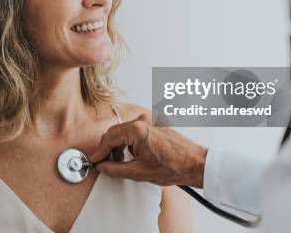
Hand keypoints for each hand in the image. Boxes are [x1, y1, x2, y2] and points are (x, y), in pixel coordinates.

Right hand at [88, 113, 207, 187]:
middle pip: (115, 132)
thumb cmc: (173, 167)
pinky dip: (130, 140)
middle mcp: (143, 119)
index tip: (95, 161)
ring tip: (121, 161)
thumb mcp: (138, 172)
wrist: (195, 164)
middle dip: (108, 148)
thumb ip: (115, 169)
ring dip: (119, 144)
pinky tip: (133, 154)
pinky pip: (136, 129)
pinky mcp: (156, 121)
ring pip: (125, 130)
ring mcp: (150, 118)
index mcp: (137, 130)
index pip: (108, 138)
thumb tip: (102, 166)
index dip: (99, 151)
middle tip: (105, 163)